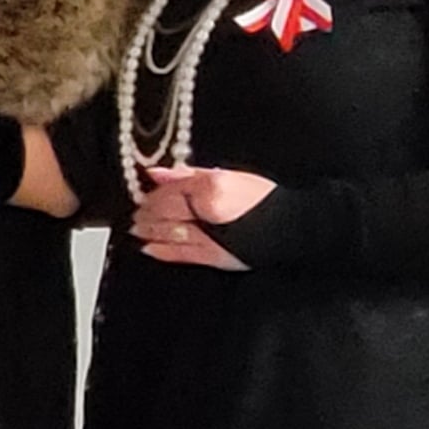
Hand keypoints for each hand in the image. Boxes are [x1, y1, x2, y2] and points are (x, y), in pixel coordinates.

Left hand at [134, 165, 274, 268]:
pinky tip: (149, 247)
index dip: (153, 195)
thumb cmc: (262, 198)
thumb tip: (156, 172)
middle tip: (137, 214)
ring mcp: (210, 234)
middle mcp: (207, 210)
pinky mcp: (214, 256)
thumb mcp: (228, 176)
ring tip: (139, 229)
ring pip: (168, 232)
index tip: (143, 197)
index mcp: (212, 185)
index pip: (170, 190)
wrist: (292, 226)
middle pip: (166, 211)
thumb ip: (189, 174)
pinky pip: (180, 253)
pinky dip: (161, 250)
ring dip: (150, 230)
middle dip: (148, 213)